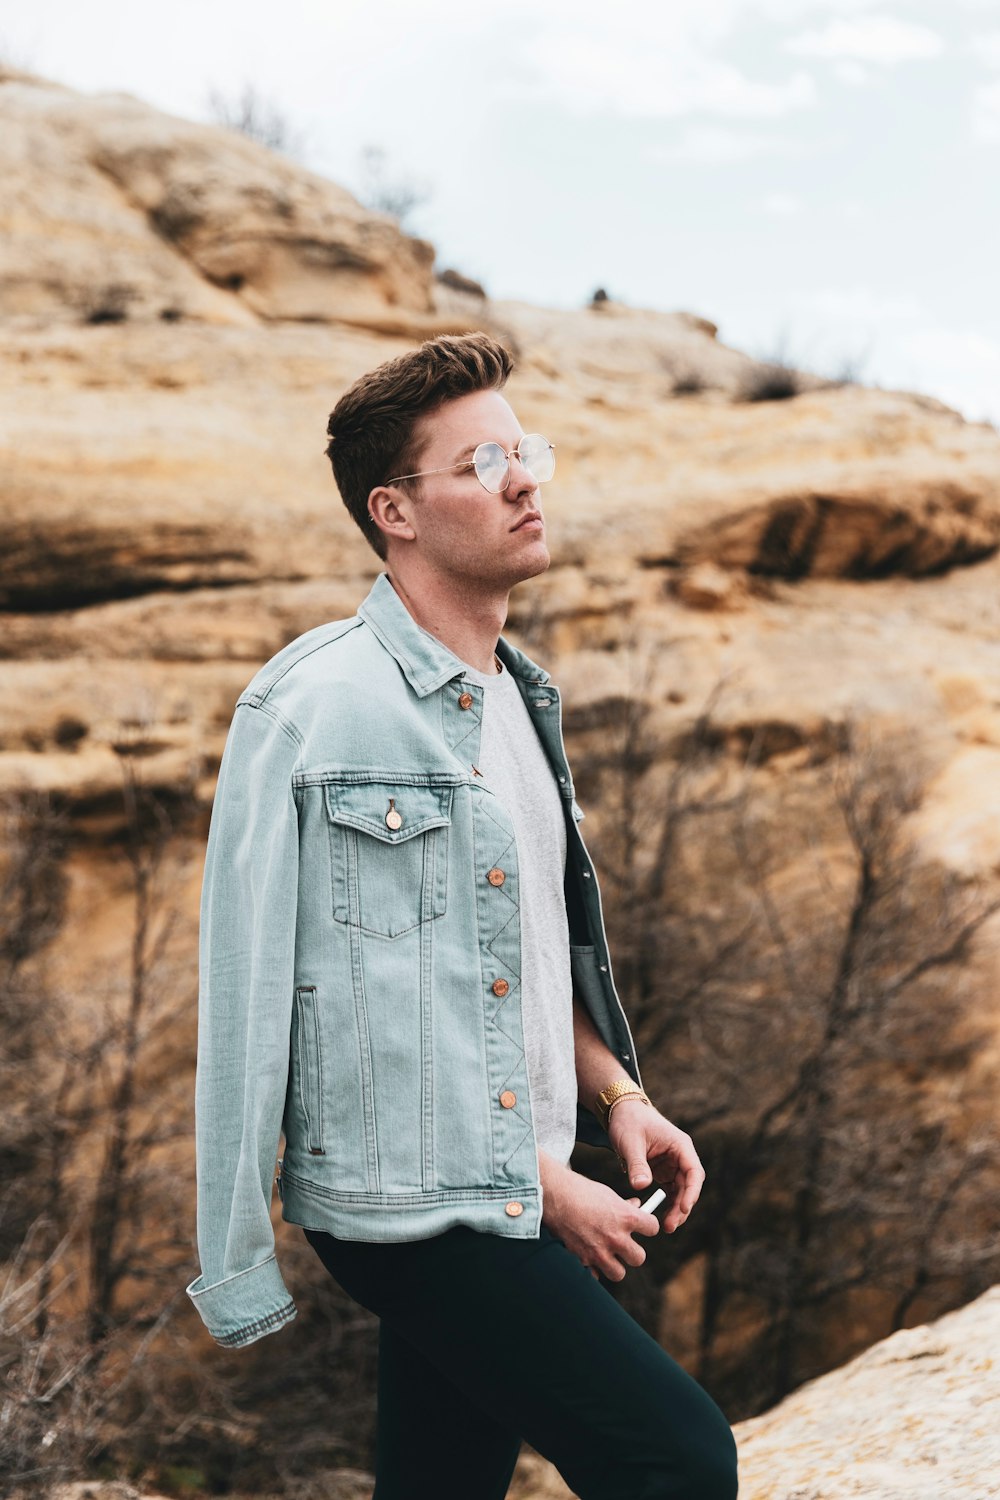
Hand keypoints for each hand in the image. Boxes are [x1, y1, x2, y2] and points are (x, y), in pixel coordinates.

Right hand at [538, 1153, 658, 1281]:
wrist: (553, 1195)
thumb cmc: (580, 1191)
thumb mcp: (607, 1195)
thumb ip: (624, 1207)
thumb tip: (637, 1208)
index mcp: (626, 1217)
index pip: (653, 1228)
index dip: (648, 1226)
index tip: (643, 1226)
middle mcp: (616, 1237)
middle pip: (639, 1258)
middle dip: (632, 1251)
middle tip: (624, 1244)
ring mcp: (599, 1252)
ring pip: (619, 1273)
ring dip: (614, 1264)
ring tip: (606, 1253)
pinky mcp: (583, 1261)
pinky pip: (596, 1275)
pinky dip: (593, 1268)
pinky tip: (588, 1254)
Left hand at [608, 1099, 704, 1234]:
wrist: (621, 1111)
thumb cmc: (628, 1121)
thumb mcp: (630, 1142)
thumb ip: (637, 1164)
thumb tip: (640, 1186)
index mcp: (680, 1145)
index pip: (694, 1172)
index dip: (692, 1192)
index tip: (684, 1208)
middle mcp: (681, 1156)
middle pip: (689, 1186)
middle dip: (682, 1207)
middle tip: (670, 1226)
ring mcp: (673, 1164)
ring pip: (681, 1191)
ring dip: (676, 1209)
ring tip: (666, 1227)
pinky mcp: (663, 1171)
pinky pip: (670, 1191)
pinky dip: (668, 1204)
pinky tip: (661, 1217)